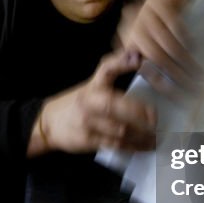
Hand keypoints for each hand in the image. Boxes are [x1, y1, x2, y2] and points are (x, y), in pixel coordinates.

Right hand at [30, 51, 155, 155]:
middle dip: (137, 111)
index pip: (105, 69)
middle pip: (113, 105)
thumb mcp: (91, 85)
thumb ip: (111, 71)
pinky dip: (132, 146)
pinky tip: (143, 146)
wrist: (48, 125)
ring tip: (155, 138)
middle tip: (155, 119)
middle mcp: (88, 103)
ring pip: (118, 129)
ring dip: (140, 135)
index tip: (138, 59)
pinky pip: (115, 144)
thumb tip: (135, 55)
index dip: (120, 62)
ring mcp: (87, 123)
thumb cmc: (76, 103)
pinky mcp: (89, 140)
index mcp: (92, 87)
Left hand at [120, 0, 198, 90]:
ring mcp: (146, 12)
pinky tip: (194, 48)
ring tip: (198, 72)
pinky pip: (174, 25)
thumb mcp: (149, 42)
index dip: (159, 83)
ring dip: (183, 60)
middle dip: (175, 74)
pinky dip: (185, 39)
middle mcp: (133, 25)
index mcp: (128, 39)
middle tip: (192, 87)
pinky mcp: (161, 1)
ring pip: (165, 43)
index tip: (177, 96)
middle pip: (155, 56)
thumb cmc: (158, 24)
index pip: (142, 66)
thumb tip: (167, 87)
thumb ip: (151, 62)